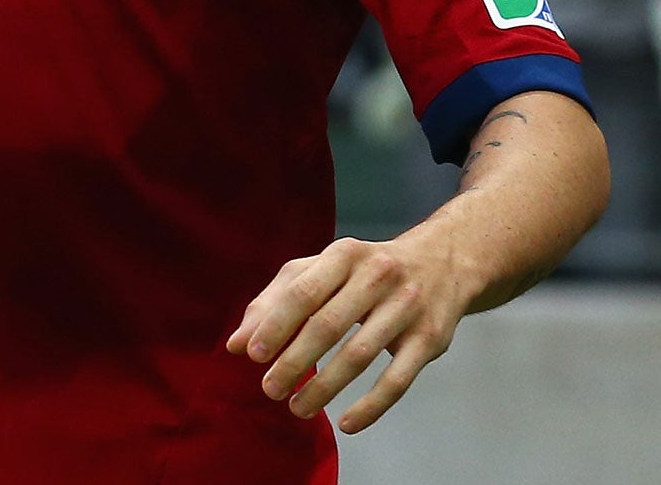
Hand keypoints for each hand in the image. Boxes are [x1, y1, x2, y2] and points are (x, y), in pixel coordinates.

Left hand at [228, 229, 472, 433]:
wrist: (443, 262)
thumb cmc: (365, 270)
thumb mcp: (320, 269)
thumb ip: (275, 301)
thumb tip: (236, 344)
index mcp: (343, 255)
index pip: (302, 292)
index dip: (276, 325)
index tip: (252, 355)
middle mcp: (377, 276)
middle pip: (328, 325)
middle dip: (294, 361)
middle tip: (270, 390)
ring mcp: (407, 308)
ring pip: (359, 355)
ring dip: (325, 387)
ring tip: (298, 408)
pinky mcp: (430, 340)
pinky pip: (398, 380)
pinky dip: (371, 406)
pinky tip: (346, 424)